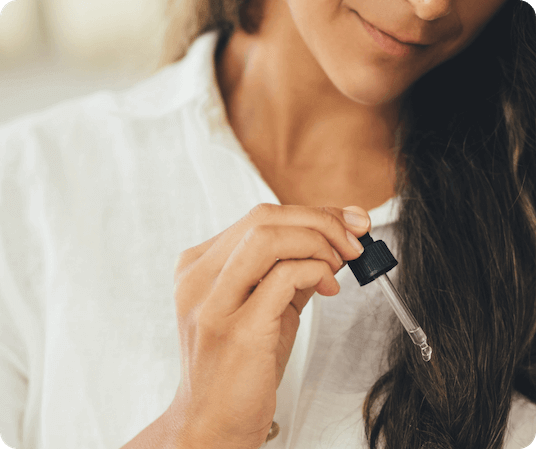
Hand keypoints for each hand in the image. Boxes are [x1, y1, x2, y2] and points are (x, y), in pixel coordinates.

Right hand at [168, 204, 369, 448]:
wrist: (211, 422)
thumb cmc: (237, 367)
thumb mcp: (262, 308)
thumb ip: (291, 272)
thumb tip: (335, 240)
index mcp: (200, 267)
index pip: (259, 218)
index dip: (310, 212)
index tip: (347, 220)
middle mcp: (198, 278)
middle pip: (264, 218)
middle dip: (320, 221)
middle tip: (353, 241)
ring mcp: (213, 303)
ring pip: (268, 236)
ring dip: (318, 241)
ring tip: (339, 263)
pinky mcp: (237, 329)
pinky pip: (284, 276)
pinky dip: (316, 270)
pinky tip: (328, 285)